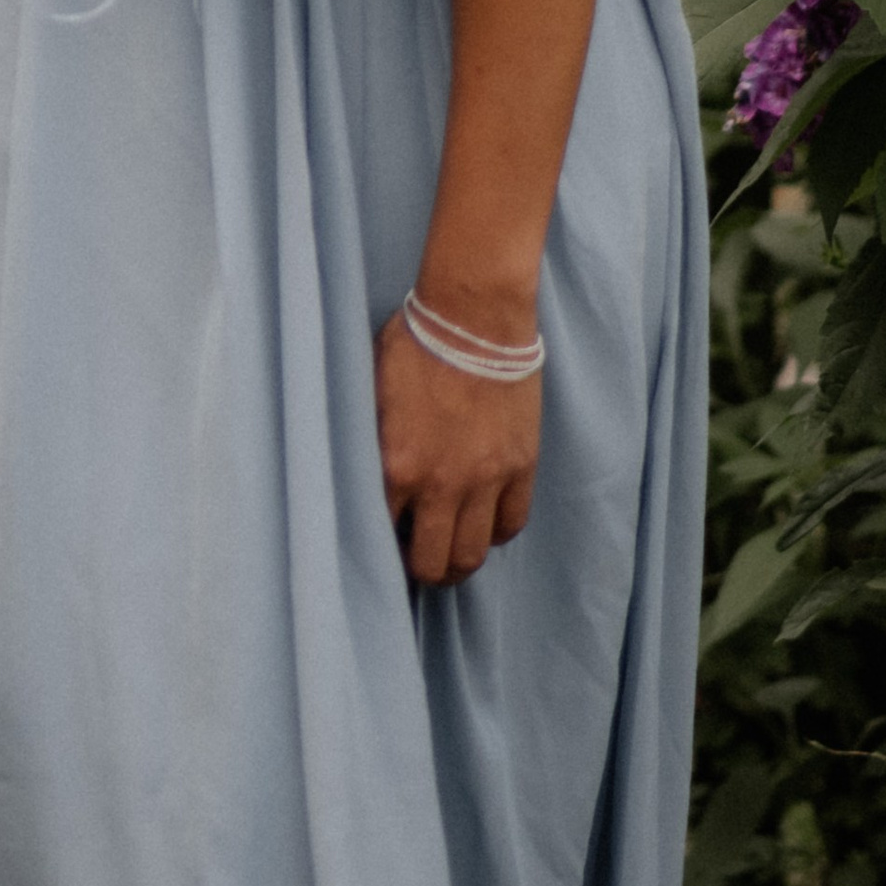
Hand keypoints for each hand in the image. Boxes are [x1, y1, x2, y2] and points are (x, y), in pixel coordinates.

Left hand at [374, 310, 538, 587]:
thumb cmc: (415, 344)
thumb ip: (370, 444)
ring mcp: (487, 479)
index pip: (380, 534)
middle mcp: (442, 484)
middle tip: (414, 560)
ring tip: (448, 552)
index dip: (377, 543)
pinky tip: (481, 523)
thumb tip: (363, 474)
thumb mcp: (371, 394)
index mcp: (397, 466)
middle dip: (420, 569)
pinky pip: (511, 523)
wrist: (474, 316)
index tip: (376, 541)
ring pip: (474, 554)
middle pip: (432, 562)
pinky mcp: (521, 467)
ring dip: (458, 562)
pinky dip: (495, 532)